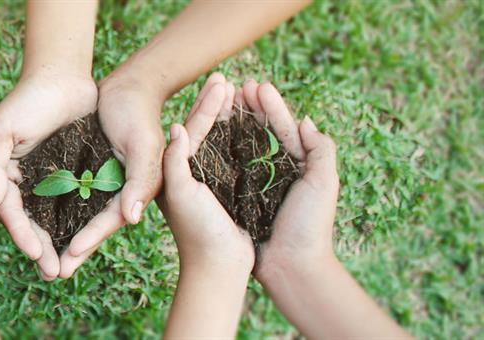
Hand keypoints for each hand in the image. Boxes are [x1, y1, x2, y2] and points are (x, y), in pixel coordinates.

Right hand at [0, 73, 97, 279]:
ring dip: (63, 243)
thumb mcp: (2, 128)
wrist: (64, 76)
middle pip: (34, 223)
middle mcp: (27, 182)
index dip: (23, 234)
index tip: (36, 255)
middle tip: (54, 274)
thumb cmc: (27, 99)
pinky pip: (79, 203)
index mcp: (4, 175)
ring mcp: (51, 180)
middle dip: (43, 249)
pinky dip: (82, 222)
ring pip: (57, 219)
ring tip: (71, 267)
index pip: (11, 212)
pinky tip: (90, 241)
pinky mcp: (75, 174)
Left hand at [55, 75, 168, 277]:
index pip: (106, 223)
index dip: (89, 240)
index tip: (70, 257)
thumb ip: (141, 182)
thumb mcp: (145, 147)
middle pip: (85, 227)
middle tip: (51, 274)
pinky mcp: (77, 168)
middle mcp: (111, 193)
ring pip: (69, 214)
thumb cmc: (139, 116)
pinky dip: (46, 207)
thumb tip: (130, 219)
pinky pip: (59, 193)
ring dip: (54, 235)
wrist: (129, 88)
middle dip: (69, 251)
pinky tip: (29, 220)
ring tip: (36, 256)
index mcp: (129, 193)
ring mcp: (93, 182)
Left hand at [158, 74, 253, 272]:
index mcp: (174, 172)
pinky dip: (240, 139)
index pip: (192, 129)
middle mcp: (188, 175)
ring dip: (229, 117)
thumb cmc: (198, 232)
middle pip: (205, 130)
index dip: (207, 104)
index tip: (221, 79)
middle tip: (227, 77)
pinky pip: (232, 158)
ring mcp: (206, 183)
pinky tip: (250, 126)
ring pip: (219, 140)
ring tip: (241, 94)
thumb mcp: (182, 194)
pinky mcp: (224, 193)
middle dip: (216, 104)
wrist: (217, 268)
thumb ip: (174, 162)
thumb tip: (177, 126)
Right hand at [237, 80, 340, 276]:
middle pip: (262, 131)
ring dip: (233, 121)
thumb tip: (305, 121)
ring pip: (243, 145)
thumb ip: (321, 150)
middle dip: (250, 107)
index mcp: (300, 165)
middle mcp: (277, 172)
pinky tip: (208, 135)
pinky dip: (220, 148)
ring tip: (222, 101)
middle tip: (235, 86)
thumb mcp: (324, 183)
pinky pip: (228, 168)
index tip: (256, 85)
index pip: (285, 127)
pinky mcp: (238, 198)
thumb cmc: (309, 226)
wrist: (290, 266)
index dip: (271, 106)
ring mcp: (257, 184)